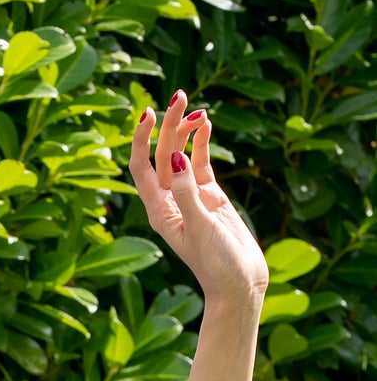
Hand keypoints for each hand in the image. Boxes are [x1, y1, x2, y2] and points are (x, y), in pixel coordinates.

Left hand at [128, 91, 267, 311]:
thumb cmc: (217, 264)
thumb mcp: (200, 227)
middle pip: (162, 154)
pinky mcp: (211, 196)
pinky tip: (206, 124)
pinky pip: (201, 163)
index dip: (141, 140)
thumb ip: (188, 193)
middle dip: (169, 124)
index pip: (140, 167)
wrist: (241, 284)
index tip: (148, 114)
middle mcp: (170, 201)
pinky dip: (202, 143)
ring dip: (186, 130)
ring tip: (197, 106)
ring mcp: (190, 196)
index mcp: (159, 211)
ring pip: (181, 154)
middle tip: (180, 95)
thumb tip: (175, 157)